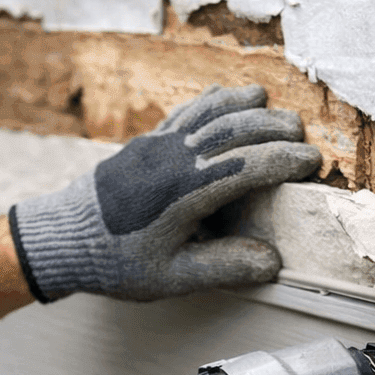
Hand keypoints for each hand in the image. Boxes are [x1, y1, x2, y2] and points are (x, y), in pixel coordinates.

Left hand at [9, 84, 320, 301]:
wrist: (63, 238)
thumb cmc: (114, 262)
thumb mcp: (171, 278)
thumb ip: (223, 268)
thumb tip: (271, 262)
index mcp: (184, 191)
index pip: (248, 164)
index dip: (285, 161)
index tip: (312, 164)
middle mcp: (173, 158)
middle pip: (235, 128)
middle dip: (275, 128)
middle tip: (303, 139)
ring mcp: (158, 144)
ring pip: (212, 111)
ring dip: (247, 106)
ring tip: (274, 109)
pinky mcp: (147, 142)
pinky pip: (187, 110)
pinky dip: (214, 100)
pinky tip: (230, 96)